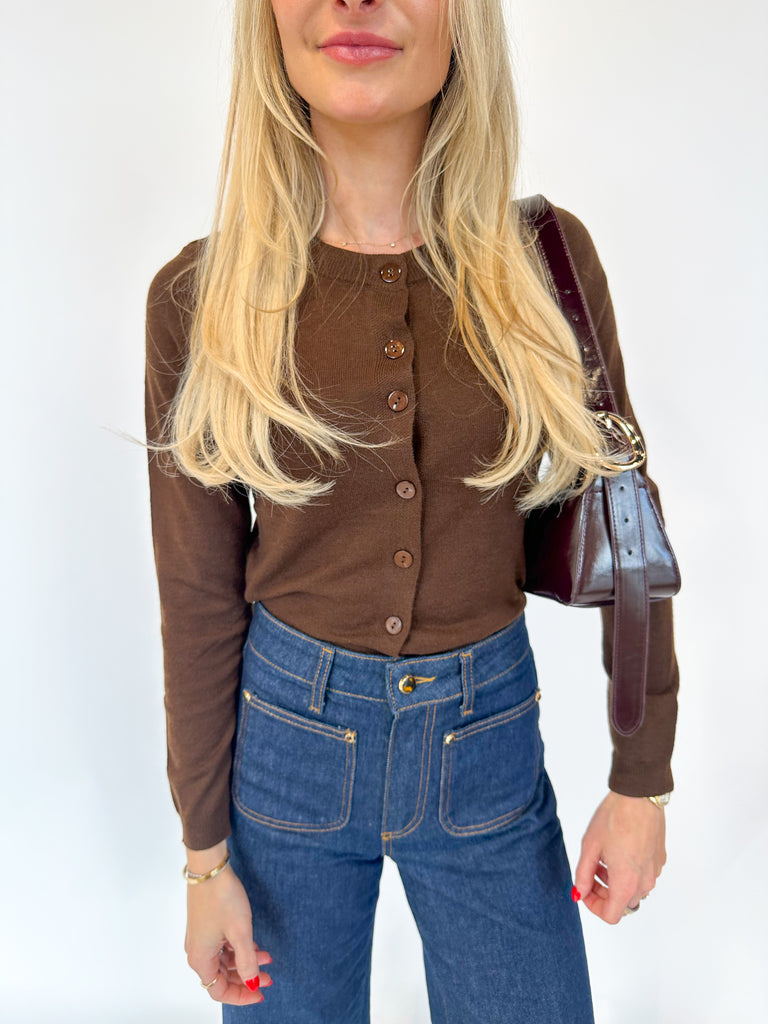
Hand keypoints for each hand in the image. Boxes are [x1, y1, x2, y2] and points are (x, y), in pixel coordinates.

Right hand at [185, 861, 272, 1003]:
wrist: (210, 868)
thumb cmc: (222, 898)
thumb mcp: (240, 933)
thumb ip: (247, 961)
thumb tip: (251, 982)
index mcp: (200, 959)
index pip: (219, 991)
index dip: (240, 995)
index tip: (259, 992)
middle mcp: (197, 951)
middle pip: (221, 977)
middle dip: (246, 978)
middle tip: (268, 977)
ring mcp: (201, 937)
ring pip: (224, 960)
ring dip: (245, 961)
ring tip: (267, 958)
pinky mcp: (207, 925)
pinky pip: (223, 946)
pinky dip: (239, 948)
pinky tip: (256, 945)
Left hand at [573, 791, 665, 924]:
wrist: (640, 796)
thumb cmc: (615, 817)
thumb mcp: (590, 846)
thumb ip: (583, 874)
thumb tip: (580, 892)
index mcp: (627, 883)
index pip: (611, 915)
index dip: (594, 906)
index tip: (585, 890)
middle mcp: (645, 882)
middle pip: (623, 903)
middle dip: (604, 892)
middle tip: (592, 871)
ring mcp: (655, 871)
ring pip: (634, 890)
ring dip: (616, 882)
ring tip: (604, 858)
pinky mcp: (660, 859)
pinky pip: (643, 876)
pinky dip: (629, 871)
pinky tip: (619, 850)